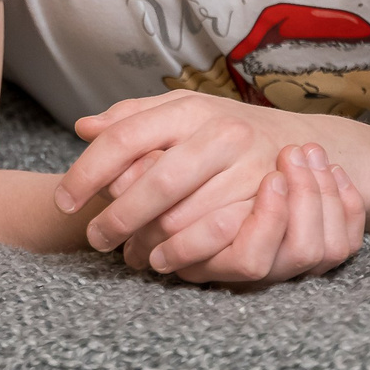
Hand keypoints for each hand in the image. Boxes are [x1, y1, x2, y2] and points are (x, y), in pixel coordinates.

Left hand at [57, 90, 369, 278]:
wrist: (306, 144)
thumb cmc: (228, 130)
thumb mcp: (183, 113)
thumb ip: (132, 118)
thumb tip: (82, 128)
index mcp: (191, 109)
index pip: (125, 138)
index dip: (88, 172)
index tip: (63, 200)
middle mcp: (222, 136)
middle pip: (155, 183)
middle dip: (118, 217)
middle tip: (95, 238)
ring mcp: (248, 171)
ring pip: (184, 218)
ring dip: (148, 243)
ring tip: (126, 253)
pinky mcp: (267, 207)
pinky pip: (218, 241)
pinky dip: (184, 256)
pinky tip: (164, 260)